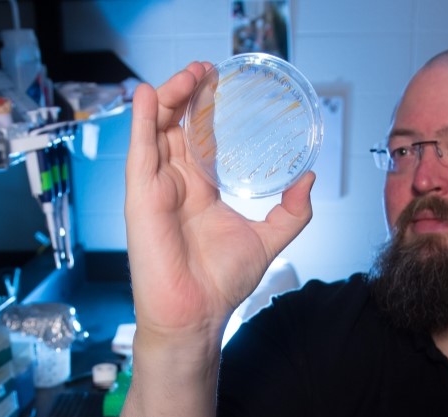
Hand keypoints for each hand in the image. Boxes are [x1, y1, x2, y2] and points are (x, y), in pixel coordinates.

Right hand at [124, 61, 314, 341]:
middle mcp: (175, 183)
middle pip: (177, 125)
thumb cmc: (221, 284)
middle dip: (189, 93)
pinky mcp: (141, 196)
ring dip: (169, 96)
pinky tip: (145, 94)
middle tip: (208, 70)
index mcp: (200, 189)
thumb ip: (292, 211)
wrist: (198, 315)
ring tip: (190, 74)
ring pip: (156, 129)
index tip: (221, 81)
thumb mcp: (268, 238)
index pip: (200, 136)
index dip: (208, 107)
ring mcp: (156, 188)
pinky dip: (140, 120)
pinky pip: (138, 150)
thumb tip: (309, 180)